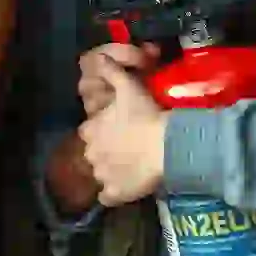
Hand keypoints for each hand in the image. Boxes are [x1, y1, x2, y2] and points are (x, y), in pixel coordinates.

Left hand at [78, 55, 167, 207]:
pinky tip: (127, 188)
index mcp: (90, 129)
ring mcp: (101, 176)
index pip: (89, 131)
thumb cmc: (146, 114)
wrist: (166, 145)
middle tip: (126, 149)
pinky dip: (114, 194)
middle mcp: (90, 153)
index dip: (102, 131)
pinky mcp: (114, 194)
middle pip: (94, 153)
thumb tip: (99, 58)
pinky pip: (107, 198)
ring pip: (100, 175)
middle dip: (105, 152)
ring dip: (110, 172)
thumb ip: (111, 71)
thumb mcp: (128, 86)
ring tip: (129, 169)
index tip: (117, 131)